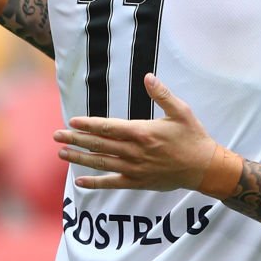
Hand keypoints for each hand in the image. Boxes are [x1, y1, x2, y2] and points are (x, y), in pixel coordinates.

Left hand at [54, 74, 218, 191]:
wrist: (204, 168)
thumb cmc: (193, 137)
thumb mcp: (181, 111)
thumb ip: (162, 94)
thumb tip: (148, 77)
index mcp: (143, 132)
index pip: (109, 127)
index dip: (89, 124)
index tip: (72, 121)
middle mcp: (135, 152)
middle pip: (99, 144)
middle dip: (76, 139)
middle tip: (57, 136)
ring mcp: (134, 169)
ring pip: (101, 163)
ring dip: (80, 157)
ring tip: (62, 152)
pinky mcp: (138, 182)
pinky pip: (111, 183)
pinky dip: (94, 183)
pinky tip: (79, 181)